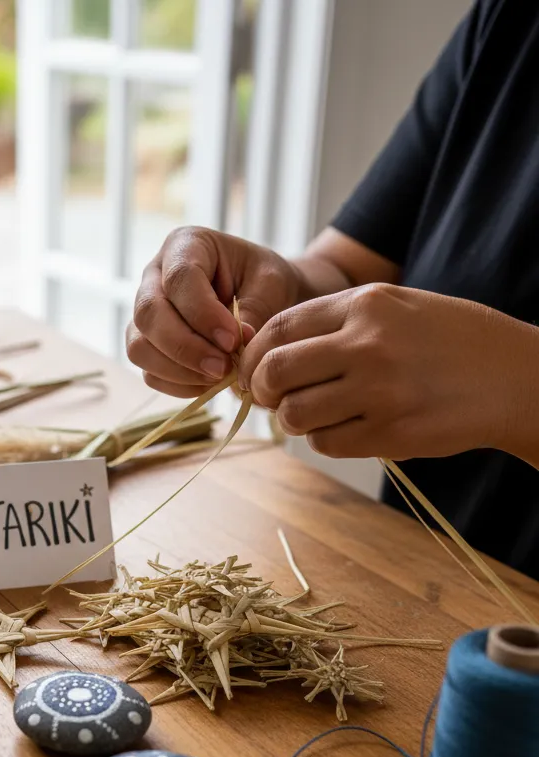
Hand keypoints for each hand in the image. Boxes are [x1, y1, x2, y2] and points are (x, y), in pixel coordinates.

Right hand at [125, 227, 302, 395]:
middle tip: (223, 368)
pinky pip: (149, 372)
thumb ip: (254, 309)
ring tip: (219, 376)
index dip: (202, 314)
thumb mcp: (271, 284)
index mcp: (185, 245)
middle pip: (148, 314)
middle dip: (185, 347)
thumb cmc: (266, 282)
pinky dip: (178, 385)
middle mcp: (154, 277)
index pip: (179, 278)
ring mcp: (145, 313)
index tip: (234, 340)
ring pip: (139, 347)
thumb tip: (234, 346)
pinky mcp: (147, 345)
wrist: (264, 298)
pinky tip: (209, 382)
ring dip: (178, 370)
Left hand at [239, 283, 538, 460]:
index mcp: (366, 305)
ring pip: (295, 414)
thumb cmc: (448, 341)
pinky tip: (348, 427)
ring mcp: (379, 392)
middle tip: (272, 398)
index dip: (253, 356)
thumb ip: (333, 322)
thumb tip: (264, 352)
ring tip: (315, 414)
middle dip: (261, 390)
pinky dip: (325, 439)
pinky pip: (326, 443)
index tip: (254, 371)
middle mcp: (368, 345)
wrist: (517, 377)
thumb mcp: (394, 307)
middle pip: (274, 372)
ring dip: (294, 419)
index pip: (277, 329)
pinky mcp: (390, 433)